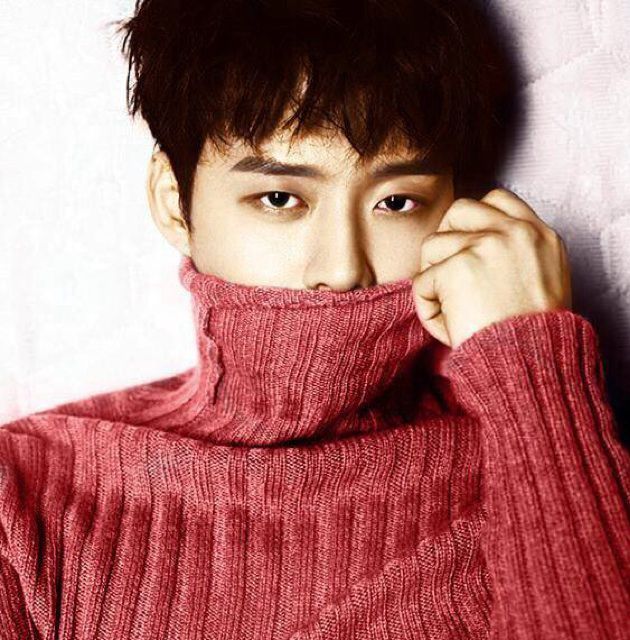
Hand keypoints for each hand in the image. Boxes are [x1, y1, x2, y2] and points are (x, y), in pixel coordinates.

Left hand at [411, 188, 572, 348]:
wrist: (532, 365)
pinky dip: (428, 310)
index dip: (473, 221)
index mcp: (540, 235)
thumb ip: (516, 256)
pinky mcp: (458, 266)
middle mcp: (514, 232)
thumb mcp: (545, 283)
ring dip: (433, 280)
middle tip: (447, 276)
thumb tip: (477, 245)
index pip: (497, 200)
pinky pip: (421, 282)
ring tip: (453, 312)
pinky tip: (450, 328)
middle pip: (459, 210)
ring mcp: (486, 245)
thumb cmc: (535, 339)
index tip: (467, 248)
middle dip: (445, 240)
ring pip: (432, 246)